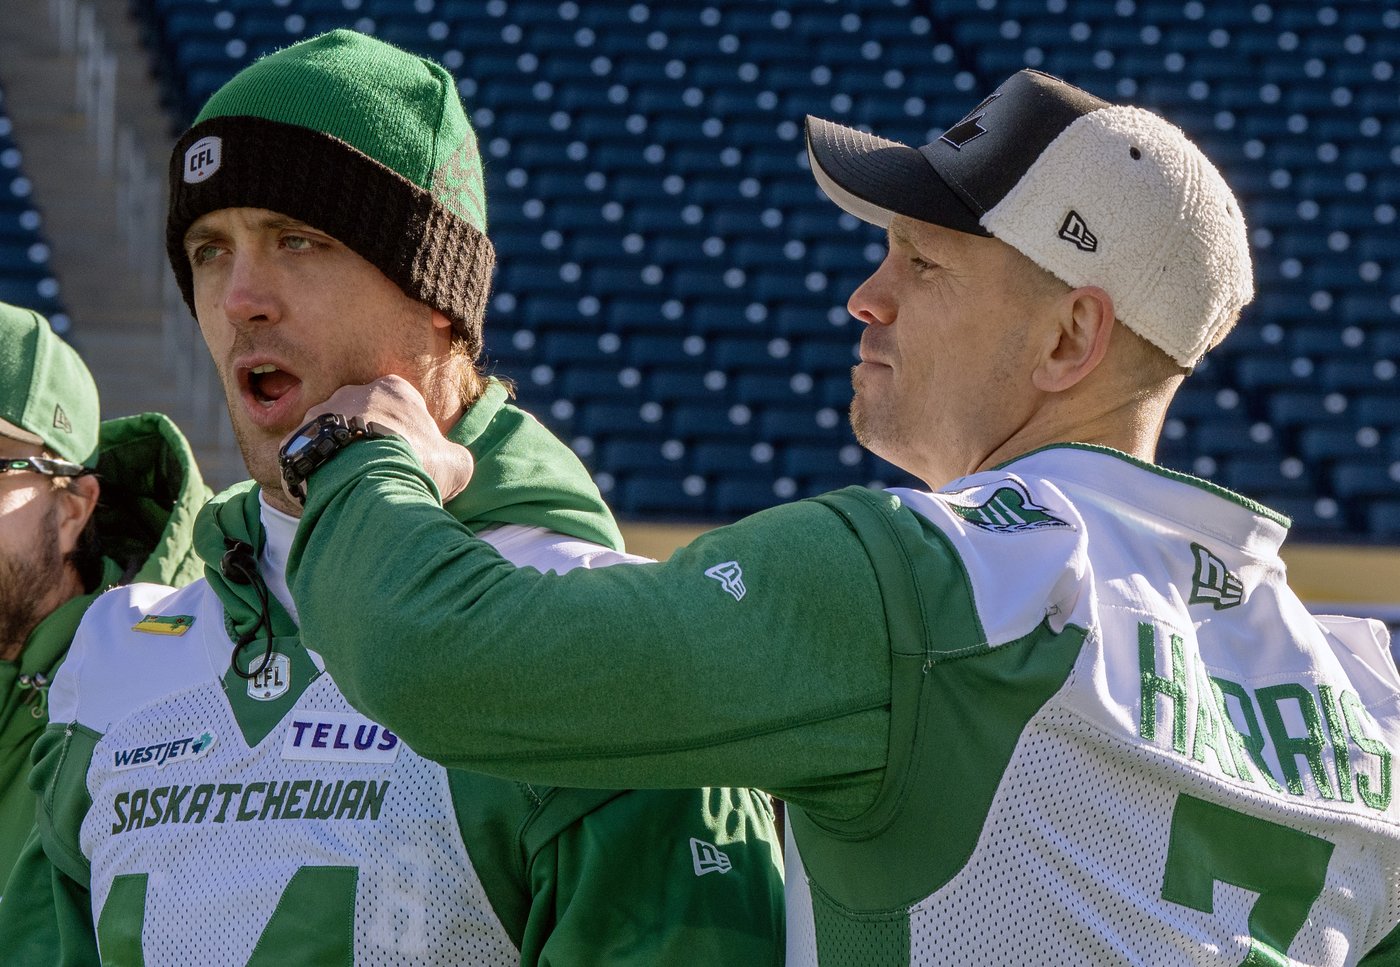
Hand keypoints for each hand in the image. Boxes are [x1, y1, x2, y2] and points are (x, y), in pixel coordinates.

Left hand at [289, 376, 474, 501]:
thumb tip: (453, 464)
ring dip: (340, 454)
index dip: (407, 432)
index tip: (410, 457)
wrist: (368, 480)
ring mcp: (320, 414)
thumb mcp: (455, 463)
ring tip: (353, 486)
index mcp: (392, 389)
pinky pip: (306, 455)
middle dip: (368, 440)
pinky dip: (315, 471)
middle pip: (361, 416)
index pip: (400, 404)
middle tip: (379, 472)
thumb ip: (453, 458)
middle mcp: (352, 392)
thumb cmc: (416, 463)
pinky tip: (329, 492)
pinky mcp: (295, 439)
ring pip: (332, 434)